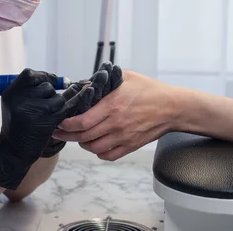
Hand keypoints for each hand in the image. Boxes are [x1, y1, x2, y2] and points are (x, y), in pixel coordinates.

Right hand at [0, 69, 92, 188]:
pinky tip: (63, 114)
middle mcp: (20, 100)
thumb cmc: (17, 124)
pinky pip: (63, 110)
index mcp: (11, 93)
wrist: (12, 150)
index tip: (51, 81)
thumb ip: (31, 89)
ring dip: (58, 104)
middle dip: (51, 93)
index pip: (30, 74)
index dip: (43, 76)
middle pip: (46, 86)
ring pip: (57, 98)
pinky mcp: (46, 122)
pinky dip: (67, 110)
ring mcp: (33, 111)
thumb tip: (61, 79)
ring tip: (50, 113)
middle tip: (46, 104)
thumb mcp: (15, 103)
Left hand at [54, 71, 186, 160]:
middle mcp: (116, 123)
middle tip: (59, 132)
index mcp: (113, 105)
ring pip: (94, 148)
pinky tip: (95, 144)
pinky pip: (108, 155)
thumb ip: (104, 80)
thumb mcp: (126, 77)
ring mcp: (124, 137)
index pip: (83, 121)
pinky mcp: (131, 145)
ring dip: (82, 143)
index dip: (67, 124)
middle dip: (67, 135)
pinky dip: (98, 152)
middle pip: (84, 136)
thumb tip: (85, 84)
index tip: (60, 122)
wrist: (173, 107)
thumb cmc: (150, 90)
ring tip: (77, 136)